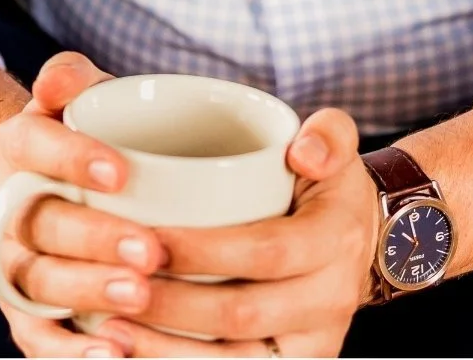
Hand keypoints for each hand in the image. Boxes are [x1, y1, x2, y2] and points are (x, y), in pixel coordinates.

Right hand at [0, 52, 169, 358]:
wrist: (54, 182)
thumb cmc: (88, 130)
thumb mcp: (82, 92)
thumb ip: (70, 75)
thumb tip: (59, 81)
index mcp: (17, 144)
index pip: (33, 147)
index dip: (72, 159)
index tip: (122, 172)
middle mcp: (6, 205)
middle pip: (42, 225)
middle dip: (96, 239)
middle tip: (151, 250)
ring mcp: (13, 260)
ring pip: (40, 281)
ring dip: (89, 292)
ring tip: (141, 297)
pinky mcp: (24, 308)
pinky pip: (35, 336)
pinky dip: (68, 351)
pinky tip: (111, 355)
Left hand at [82, 106, 377, 357]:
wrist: (362, 242)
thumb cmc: (328, 186)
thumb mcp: (337, 145)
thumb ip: (328, 134)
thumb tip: (304, 151)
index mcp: (335, 240)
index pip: (265, 251)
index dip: (204, 251)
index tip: (148, 240)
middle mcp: (329, 300)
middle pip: (241, 314)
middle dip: (172, 305)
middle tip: (116, 284)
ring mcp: (312, 344)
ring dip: (166, 350)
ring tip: (110, 328)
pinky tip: (134, 354)